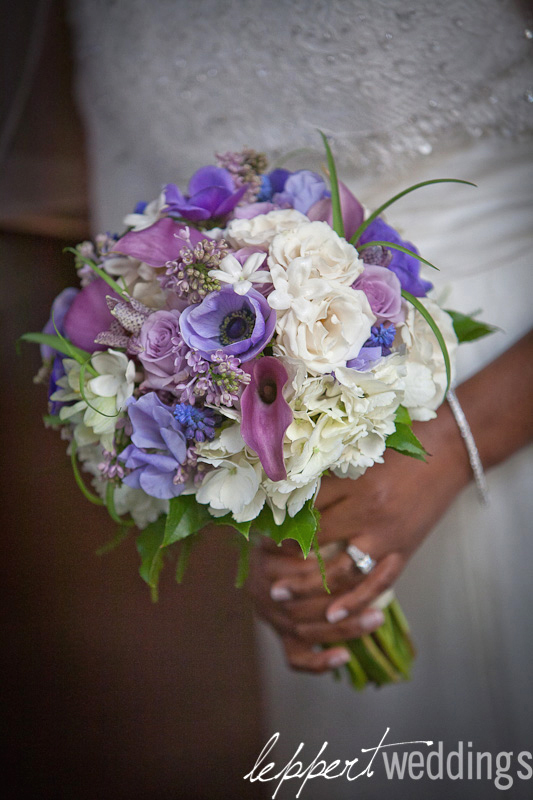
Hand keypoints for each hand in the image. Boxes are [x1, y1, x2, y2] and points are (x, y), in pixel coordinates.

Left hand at [249, 399, 470, 672]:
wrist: (449, 453)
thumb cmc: (402, 447)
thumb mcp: (360, 457)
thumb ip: (329, 477)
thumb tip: (289, 495)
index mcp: (357, 485)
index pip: (308, 510)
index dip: (281, 522)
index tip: (256, 534)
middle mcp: (371, 514)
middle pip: (319, 541)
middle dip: (286, 557)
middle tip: (259, 568)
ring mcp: (389, 536)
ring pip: (342, 569)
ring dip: (309, 584)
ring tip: (280, 594)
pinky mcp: (405, 551)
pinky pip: (378, 582)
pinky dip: (355, 601)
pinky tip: (333, 615)